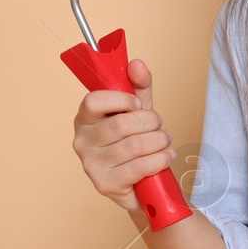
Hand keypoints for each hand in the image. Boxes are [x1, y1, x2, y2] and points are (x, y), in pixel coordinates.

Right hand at [70, 57, 176, 215]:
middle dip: (151, 123)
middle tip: (159, 126)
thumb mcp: (138, 109)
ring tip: (165, 141)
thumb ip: (138, 85)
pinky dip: (160, 160)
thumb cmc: (135, 140)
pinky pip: (139, 167)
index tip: (138, 104)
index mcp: (84, 118)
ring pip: (134, 146)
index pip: (93, 101)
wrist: (140, 181)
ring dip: (159, 141)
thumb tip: (136, 63)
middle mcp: (82, 141)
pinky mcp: (105, 184)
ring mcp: (91, 165)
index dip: (121, 100)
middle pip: (121, 125)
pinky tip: (165, 157)